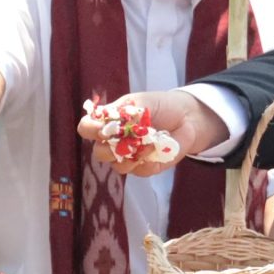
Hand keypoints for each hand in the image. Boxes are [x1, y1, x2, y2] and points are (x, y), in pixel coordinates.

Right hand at [76, 89, 227, 175]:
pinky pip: (140, 171)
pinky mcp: (146, 167)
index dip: (89, 129)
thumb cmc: (160, 106)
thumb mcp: (142, 102)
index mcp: (109, 123)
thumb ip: (126, 110)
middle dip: (108, 148)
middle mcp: (115, 142)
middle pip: (99, 153)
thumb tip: (112, 119)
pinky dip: (147, 162)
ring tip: (146, 143)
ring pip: (117, 166)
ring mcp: (130, 156)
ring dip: (130, 156)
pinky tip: (155, 150)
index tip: (101, 128)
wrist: (186, 117)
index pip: (87, 128)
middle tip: (124, 140)